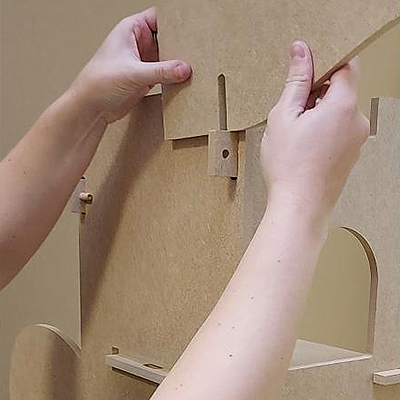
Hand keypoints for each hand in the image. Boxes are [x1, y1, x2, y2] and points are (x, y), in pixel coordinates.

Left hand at [70, 8, 190, 123]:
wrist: (91, 108)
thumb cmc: (98, 83)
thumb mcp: (132, 73)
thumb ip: (161, 71)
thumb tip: (184, 68)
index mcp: (131, 29)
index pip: (159, 17)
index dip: (176, 20)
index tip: (192, 28)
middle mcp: (137, 43)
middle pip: (167, 37)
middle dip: (181, 44)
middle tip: (196, 51)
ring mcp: (143, 61)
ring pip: (168, 56)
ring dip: (178, 63)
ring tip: (193, 67)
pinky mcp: (146, 78)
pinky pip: (165, 73)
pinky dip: (174, 77)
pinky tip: (183, 80)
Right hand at [261, 41, 368, 217]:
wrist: (299, 206)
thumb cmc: (289, 167)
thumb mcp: (284, 116)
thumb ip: (295, 81)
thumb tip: (301, 52)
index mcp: (343, 106)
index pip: (345, 65)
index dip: (324, 63)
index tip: (305, 71)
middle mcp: (357, 121)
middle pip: (341, 90)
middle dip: (316, 93)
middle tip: (293, 111)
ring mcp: (357, 139)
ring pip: (338, 111)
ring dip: (318, 113)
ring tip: (296, 134)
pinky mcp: (351, 153)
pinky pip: (340, 130)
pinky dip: (323, 129)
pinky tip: (304, 146)